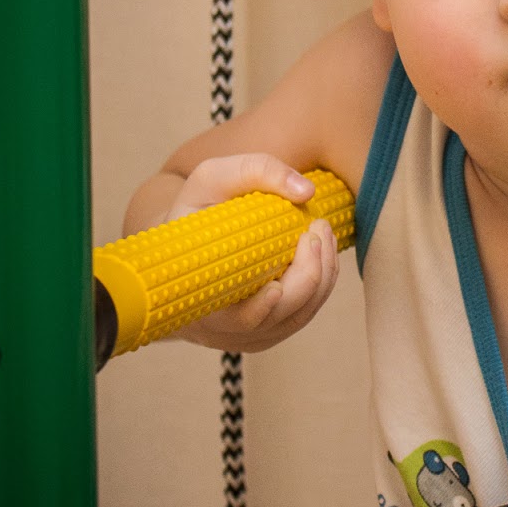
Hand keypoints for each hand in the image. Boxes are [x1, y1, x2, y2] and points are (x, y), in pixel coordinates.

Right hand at [164, 154, 339, 352]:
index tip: (280, 281)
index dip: (262, 307)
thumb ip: (257, 171)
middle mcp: (222, 326)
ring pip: (298, 317)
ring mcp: (246, 334)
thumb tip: (306, 192)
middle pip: (280, 317)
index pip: (238, 319)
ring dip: (322, 276)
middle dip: (309, 273)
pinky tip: (322, 253)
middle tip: (317, 229)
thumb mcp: (212, 179)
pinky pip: (302, 315)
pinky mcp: (266, 332)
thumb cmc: (197, 210)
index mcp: (198, 296)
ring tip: (323, 234)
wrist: (184, 244)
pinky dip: (321, 284)